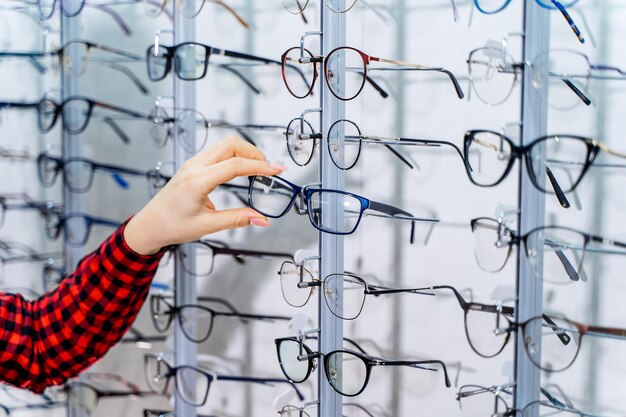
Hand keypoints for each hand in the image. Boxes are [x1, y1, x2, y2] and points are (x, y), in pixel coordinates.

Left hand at [124, 136, 285, 254]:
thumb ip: (236, 220)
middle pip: (231, 145)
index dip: (259, 166)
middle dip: (254, 153)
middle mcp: (195, 167)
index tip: (277, 170)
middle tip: (269, 169)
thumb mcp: (207, 226)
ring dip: (245, 152)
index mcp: (197, 181)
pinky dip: (235, 155)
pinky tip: (243, 169)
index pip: (235, 165)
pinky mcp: (194, 165)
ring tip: (259, 169)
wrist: (149, 225)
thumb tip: (262, 220)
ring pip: (225, 145)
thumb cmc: (172, 226)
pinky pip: (218, 151)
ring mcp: (193, 163)